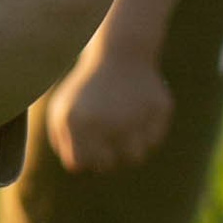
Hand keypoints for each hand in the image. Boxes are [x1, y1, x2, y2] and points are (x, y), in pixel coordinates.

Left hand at [47, 36, 176, 176]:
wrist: (121, 54)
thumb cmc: (88, 87)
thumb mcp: (64, 107)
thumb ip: (62, 140)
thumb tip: (78, 169)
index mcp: (81, 121)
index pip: (80, 163)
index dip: (82, 156)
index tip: (86, 142)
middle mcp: (110, 122)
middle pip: (108, 165)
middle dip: (106, 155)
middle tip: (105, 136)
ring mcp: (137, 116)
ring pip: (136, 157)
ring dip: (129, 148)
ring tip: (124, 130)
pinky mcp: (160, 109)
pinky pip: (154, 139)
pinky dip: (147, 133)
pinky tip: (139, 116)